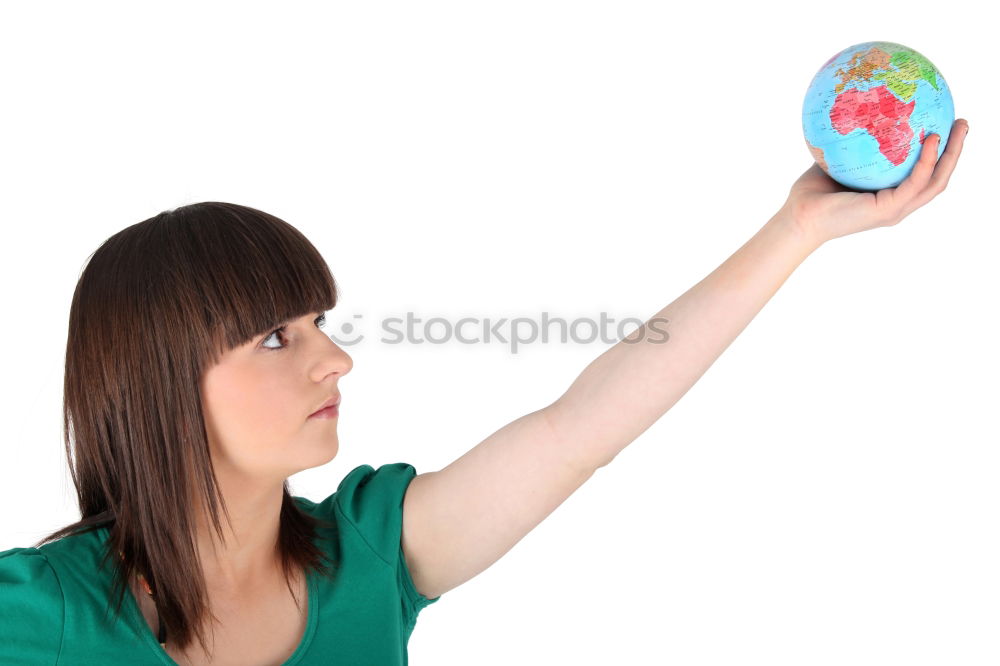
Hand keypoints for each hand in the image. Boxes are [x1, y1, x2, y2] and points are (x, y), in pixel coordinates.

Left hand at [781, 118, 968, 245]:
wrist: (798, 217)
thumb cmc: (812, 192)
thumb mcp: (839, 159)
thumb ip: (855, 141)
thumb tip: (861, 107)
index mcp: (890, 194)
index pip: (924, 174)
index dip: (940, 153)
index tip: (946, 124)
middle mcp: (898, 203)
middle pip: (939, 177)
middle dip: (956, 150)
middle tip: (963, 122)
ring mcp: (895, 209)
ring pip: (935, 181)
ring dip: (951, 154)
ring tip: (958, 128)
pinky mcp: (888, 210)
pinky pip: (914, 183)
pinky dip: (926, 162)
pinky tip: (932, 140)